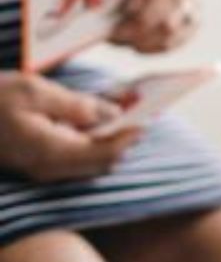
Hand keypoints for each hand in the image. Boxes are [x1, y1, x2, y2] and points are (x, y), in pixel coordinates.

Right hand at [0, 72, 138, 180]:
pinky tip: (94, 117)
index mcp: (52, 152)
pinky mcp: (41, 164)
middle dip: (124, 136)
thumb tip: (114, 113)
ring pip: (93, 161)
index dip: (130, 135)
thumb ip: (77, 105)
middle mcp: (51, 169)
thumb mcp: (33, 92)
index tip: (147, 115)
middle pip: (105, 161)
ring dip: (110, 138)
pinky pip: (77, 158)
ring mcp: (45, 170)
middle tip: (137, 109)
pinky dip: (93, 140)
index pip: (107, 153)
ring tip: (120, 108)